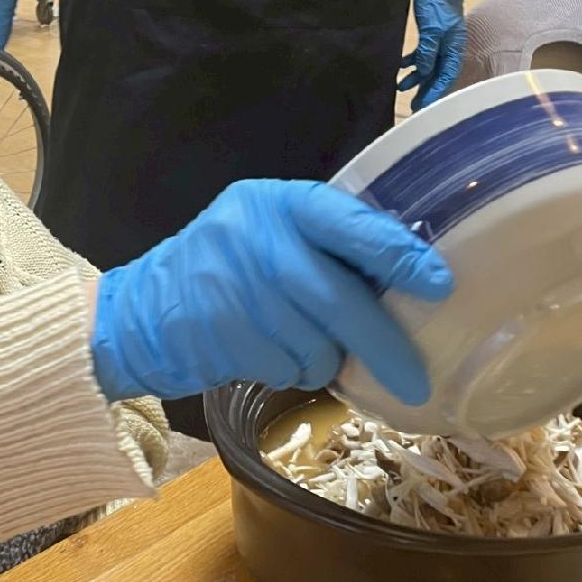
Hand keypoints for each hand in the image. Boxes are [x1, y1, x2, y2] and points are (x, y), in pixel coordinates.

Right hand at [90, 180, 452, 405]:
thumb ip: (326, 241)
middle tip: (416, 379)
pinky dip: (294, 371)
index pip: (350, 224)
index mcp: (279, 202)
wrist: (141, 311)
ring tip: (307, 348)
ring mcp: (235, 288)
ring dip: (326, 360)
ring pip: (316, 344)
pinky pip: (287, 367)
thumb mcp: (270, 231)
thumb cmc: (225, 268)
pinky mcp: (221, 335)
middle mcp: (256, 238)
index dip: (399, 256)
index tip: (441, 286)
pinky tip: (271, 354)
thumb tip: (412, 274)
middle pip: (339, 300)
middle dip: (384, 345)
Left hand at [399, 0, 465, 109]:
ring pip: (428, 64)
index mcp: (455, 46)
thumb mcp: (432, 29)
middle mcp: (449, 45)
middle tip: (413, 106)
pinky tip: (400, 66)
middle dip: (426, 89)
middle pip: (438, 73)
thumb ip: (428, 52)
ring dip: (415, 76)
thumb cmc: (437, 1)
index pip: (446, 76)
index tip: (424, 107)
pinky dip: (411, 60)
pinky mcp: (430, 31)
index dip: (436, 92)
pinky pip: (422, 52)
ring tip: (401, 87)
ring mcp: (440, 38)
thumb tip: (422, 72)